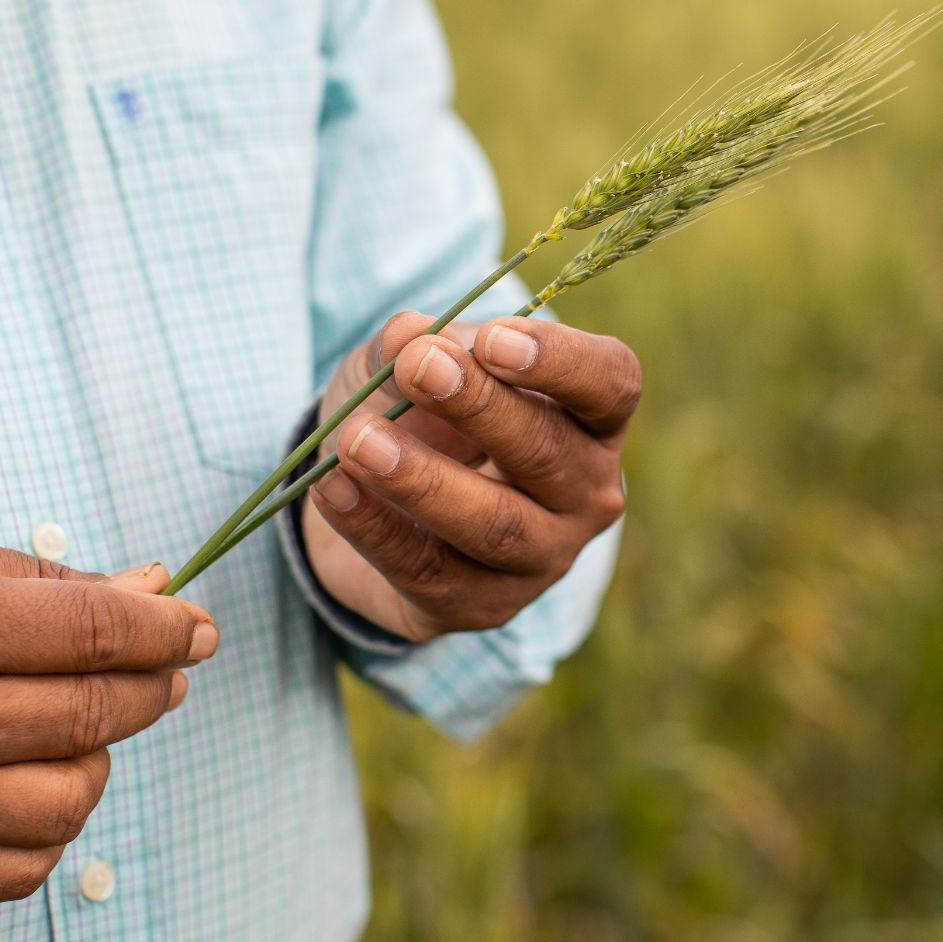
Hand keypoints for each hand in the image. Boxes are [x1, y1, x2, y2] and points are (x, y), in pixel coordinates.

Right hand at [0, 526, 217, 904]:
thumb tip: (150, 585)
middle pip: (93, 711)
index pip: (93, 630)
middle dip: (152, 686)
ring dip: (99, 760)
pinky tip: (34, 786)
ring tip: (78, 730)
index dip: (166, 628)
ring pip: (72, 798)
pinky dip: (51, 829)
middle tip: (164, 670)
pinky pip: (24, 867)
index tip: (195, 627)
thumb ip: (41, 579)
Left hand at [302, 313, 637, 641]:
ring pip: (494, 525)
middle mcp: (587, 492)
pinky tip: (332, 488)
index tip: (491, 338)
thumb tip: (407, 335)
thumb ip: (410, 344)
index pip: (610, 384)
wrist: (381, 507)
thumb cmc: (423, 416)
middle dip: (479, 408)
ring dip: (422, 480)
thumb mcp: (411, 362)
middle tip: (416, 368)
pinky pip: (429, 571)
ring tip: (358, 442)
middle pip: (548, 450)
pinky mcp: (483, 606)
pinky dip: (375, 528)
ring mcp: (542, 557)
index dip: (558, 361)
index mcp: (592, 419)